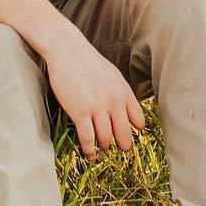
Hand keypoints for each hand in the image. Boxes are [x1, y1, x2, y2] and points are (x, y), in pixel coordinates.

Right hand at [42, 32, 146, 160]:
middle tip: (120, 148)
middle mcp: (113, 102)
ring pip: (105, 139)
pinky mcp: (79, 112)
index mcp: (124, 92)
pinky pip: (87, 139)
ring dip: (103, 146)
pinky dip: (89, 150)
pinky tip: (88, 154)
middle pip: (124, 135)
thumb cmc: (89, 62)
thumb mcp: (113, 76)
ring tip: (100, 147)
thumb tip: (133, 117)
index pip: (138, 121)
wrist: (67, 51)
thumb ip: (123, 95)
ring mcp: (96, 108)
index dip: (134, 131)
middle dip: (123, 145)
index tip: (128, 134)